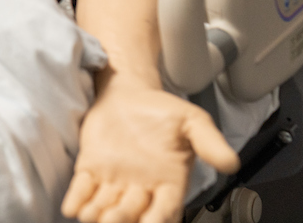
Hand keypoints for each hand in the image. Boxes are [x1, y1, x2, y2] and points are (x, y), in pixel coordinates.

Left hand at [61, 81, 239, 222]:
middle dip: (123, 220)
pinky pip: (83, 189)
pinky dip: (77, 199)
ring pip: (106, 205)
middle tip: (114, 221)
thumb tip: (231, 162)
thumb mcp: (192, 122)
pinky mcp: (91, 169)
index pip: (166, 209)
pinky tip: (72, 208)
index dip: (159, 219)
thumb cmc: (162, 111)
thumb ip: (210, 142)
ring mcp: (114, 181)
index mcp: (169, 182)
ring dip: (98, 214)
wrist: (128, 93)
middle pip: (133, 213)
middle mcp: (141, 188)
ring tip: (91, 218)